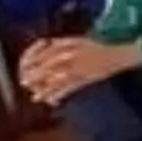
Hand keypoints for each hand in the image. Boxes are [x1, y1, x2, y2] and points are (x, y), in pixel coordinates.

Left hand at [18, 38, 140, 105]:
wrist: (117, 56)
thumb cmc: (98, 47)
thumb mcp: (80, 39)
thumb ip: (63, 41)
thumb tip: (48, 42)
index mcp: (68, 46)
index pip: (46, 54)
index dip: (34, 61)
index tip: (25, 67)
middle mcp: (70, 57)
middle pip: (48, 67)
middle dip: (35, 76)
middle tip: (25, 83)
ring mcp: (77, 69)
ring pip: (56, 80)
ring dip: (45, 89)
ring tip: (35, 97)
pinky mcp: (84, 79)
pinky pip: (69, 88)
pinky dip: (59, 95)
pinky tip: (52, 101)